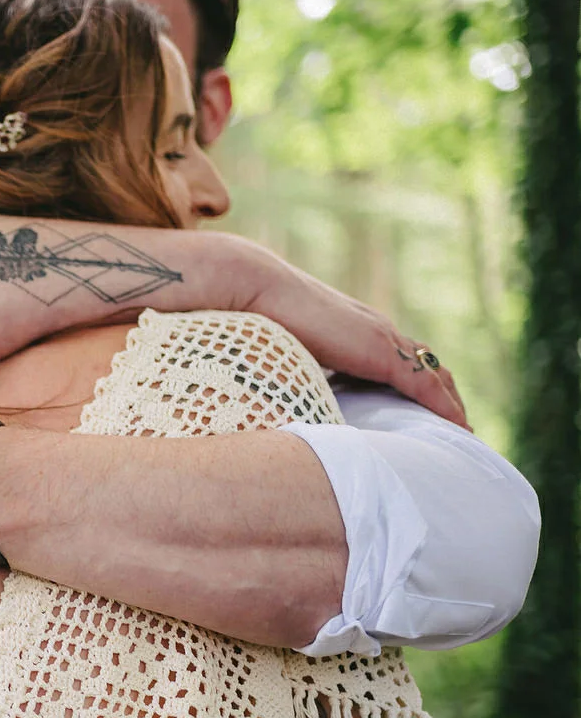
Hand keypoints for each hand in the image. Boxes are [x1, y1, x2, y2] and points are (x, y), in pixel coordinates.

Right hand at [242, 242, 467, 428]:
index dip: (417, 381)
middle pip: (425, 363)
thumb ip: (296, 368)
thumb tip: (281, 393)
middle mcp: (376, 330)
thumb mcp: (283, 349)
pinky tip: (457, 427)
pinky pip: (423, 385)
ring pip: (433, 373)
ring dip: (451, 402)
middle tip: (455, 424)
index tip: (424, 409)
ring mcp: (381, 339)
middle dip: (444, 394)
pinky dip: (443, 406)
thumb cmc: (256, 318)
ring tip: (462, 430)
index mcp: (355, 330)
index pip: (399, 357)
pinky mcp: (379, 352)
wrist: (257, 288)